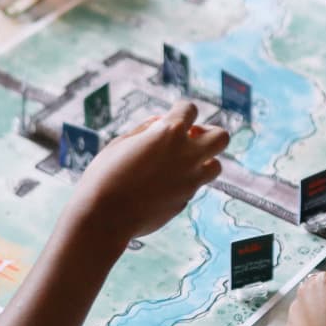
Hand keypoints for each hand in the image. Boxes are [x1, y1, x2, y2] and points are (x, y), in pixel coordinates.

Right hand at [70, 101, 228, 248]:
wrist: (104, 217)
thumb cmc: (105, 175)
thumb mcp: (122, 142)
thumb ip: (146, 129)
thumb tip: (161, 121)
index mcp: (168, 132)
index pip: (190, 109)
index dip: (180, 110)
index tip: (172, 116)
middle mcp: (186, 154)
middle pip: (221, 136)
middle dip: (207, 134)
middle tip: (188, 139)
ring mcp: (190, 180)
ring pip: (216, 165)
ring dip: (203, 160)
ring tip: (180, 163)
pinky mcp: (185, 200)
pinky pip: (194, 186)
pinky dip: (184, 182)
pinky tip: (160, 186)